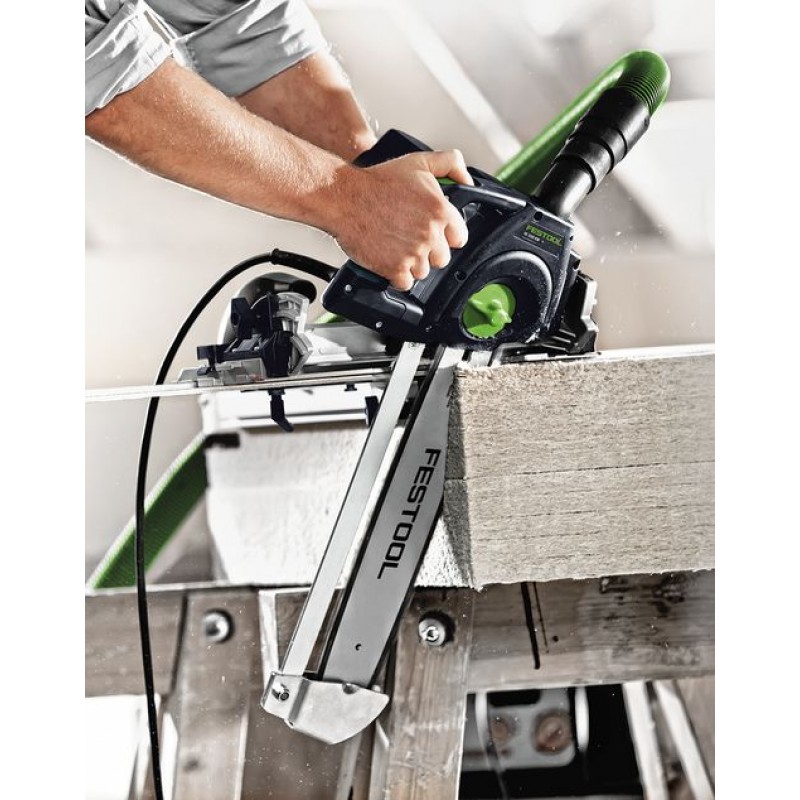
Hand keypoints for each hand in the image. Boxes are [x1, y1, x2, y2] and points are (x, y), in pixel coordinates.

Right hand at [331, 150, 472, 289]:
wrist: (345, 198)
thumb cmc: (378, 182)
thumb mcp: (419, 161)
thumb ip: (451, 164)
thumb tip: (468, 180)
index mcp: (441, 211)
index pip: (459, 237)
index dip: (445, 235)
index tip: (433, 232)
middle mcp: (430, 234)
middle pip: (441, 258)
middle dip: (428, 251)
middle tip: (409, 237)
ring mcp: (413, 254)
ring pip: (423, 271)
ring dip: (411, 263)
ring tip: (396, 245)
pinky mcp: (395, 269)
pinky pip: (405, 283)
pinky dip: (397, 275)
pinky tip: (388, 258)